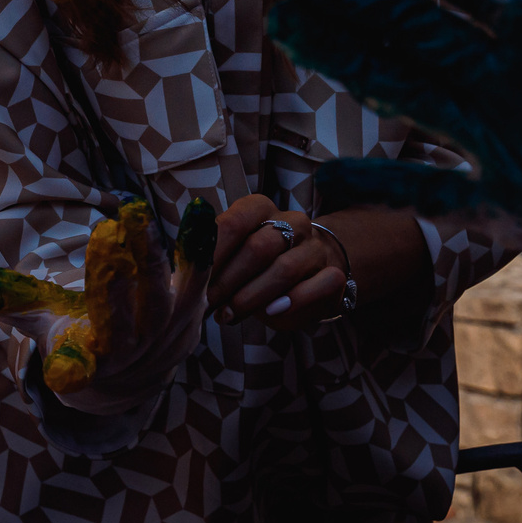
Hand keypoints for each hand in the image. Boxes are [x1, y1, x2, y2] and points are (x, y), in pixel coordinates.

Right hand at [14, 198, 212, 410]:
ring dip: (150, 260)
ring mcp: (163, 341)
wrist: (125, 374)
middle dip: (113, 284)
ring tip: (133, 215)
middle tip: (103, 237)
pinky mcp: (191, 316)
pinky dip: (198, 252)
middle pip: (122, 326)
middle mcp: (124, 359)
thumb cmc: (65, 332)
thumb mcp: (26, 316)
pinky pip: (197, 284)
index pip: (72, 370)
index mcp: (78, 363)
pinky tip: (200, 213)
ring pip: (160, 303)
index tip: (60, 369)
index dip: (68, 369)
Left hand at [208, 201, 428, 333]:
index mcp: (261, 208)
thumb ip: (216, 259)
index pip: (234, 223)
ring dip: (252, 296)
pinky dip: (292, 301)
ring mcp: (315, 247)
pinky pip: (316, 286)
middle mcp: (293, 222)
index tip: (193, 279)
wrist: (313, 271)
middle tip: (207, 304)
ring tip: (229, 314)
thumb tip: (188, 278)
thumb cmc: (260, 265)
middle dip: (228, 280)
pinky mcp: (333, 274)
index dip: (212, 254)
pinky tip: (270, 312)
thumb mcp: (236, 254)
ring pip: (284, 269)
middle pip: (258, 248)